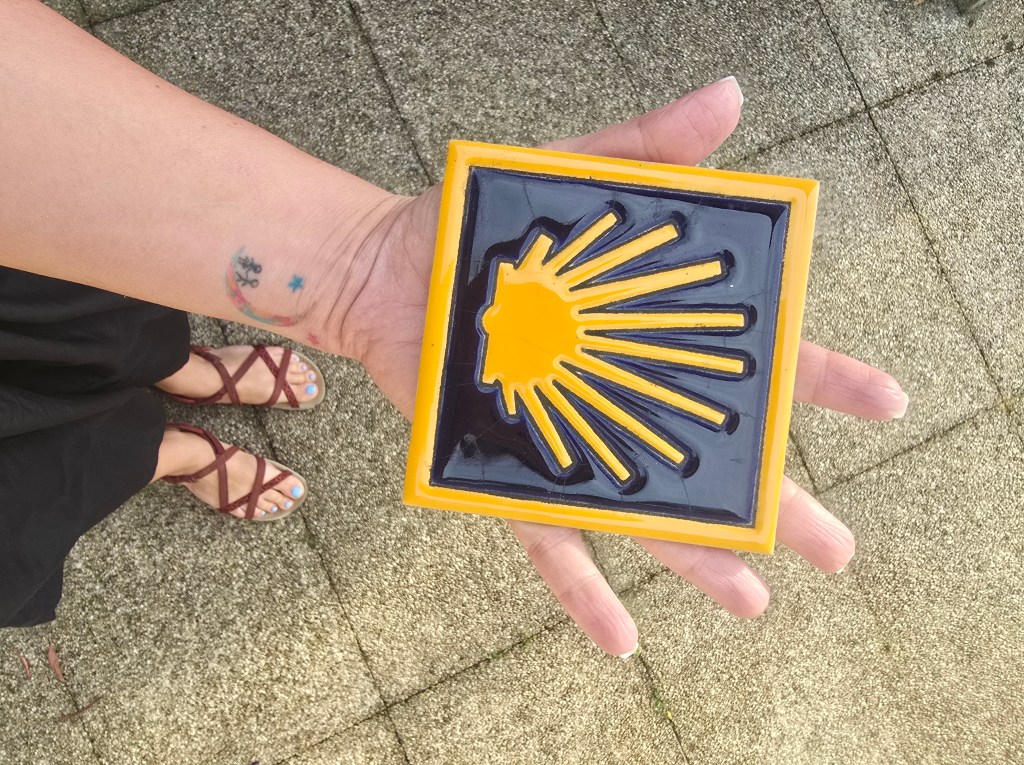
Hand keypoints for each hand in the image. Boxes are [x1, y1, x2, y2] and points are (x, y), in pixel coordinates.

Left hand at [340, 78, 908, 655]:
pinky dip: (582, 592)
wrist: (390, 269)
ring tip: (756, 598)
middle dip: (781, 503)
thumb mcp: (575, 175)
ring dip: (702, 558)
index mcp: (651, 336)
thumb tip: (731, 97)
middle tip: (839, 548)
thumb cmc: (486, 226)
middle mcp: (621, 399)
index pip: (753, 359)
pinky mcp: (509, 474)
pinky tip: (624, 642)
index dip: (819, 378)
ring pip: (648, 513)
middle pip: (716, 459)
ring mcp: (570, 443)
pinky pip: (548, 543)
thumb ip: (648, 145)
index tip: (882, 399)